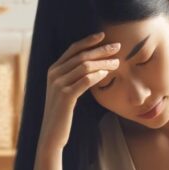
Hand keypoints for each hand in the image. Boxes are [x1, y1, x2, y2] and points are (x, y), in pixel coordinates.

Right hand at [38, 31, 120, 150]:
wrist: (52, 133)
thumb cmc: (62, 112)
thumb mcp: (66, 90)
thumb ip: (74, 77)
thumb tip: (94, 66)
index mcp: (53, 70)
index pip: (73, 49)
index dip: (88, 41)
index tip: (103, 36)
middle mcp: (54, 74)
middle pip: (81, 56)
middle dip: (101, 50)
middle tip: (117, 47)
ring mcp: (58, 84)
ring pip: (85, 67)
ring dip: (103, 63)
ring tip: (117, 63)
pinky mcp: (65, 96)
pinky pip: (85, 81)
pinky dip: (97, 75)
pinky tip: (107, 74)